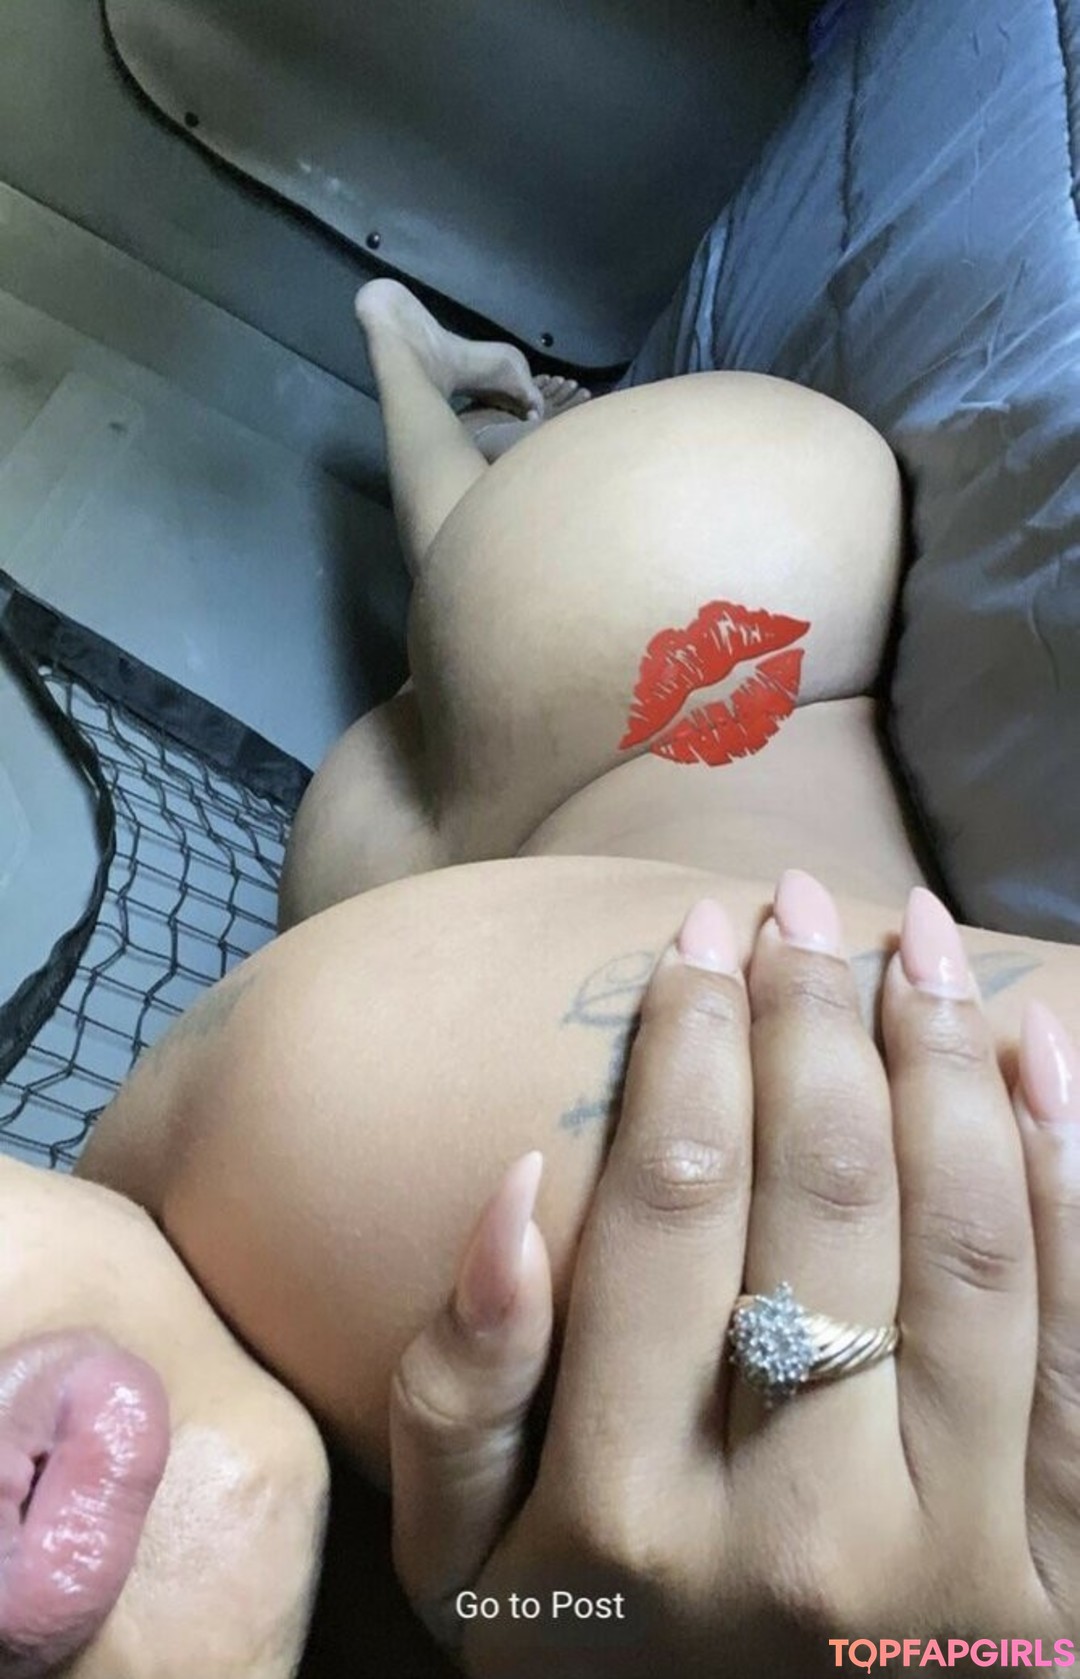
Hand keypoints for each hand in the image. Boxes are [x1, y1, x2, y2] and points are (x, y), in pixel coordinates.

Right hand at [389, 873, 1079, 1674]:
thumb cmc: (603, 1669)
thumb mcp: (464, 1567)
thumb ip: (455, 1387)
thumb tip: (515, 1182)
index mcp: (628, 1515)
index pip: (670, 1206)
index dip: (688, 1043)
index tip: (694, 936)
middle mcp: (797, 1534)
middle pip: (819, 1202)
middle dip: (810, 1019)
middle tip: (796, 906)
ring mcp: (954, 1567)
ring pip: (966, 1251)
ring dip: (942, 1067)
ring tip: (914, 942)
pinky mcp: (1065, 1583)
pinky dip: (1068, 1182)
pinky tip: (1036, 1056)